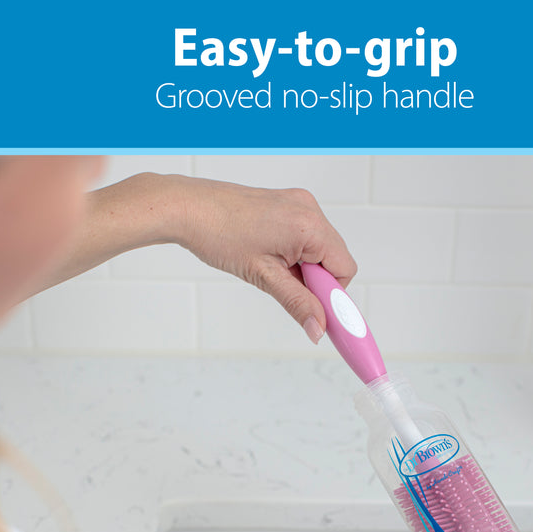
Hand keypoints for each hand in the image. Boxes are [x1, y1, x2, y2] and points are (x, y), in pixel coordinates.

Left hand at [169, 176, 356, 342]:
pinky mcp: (286, 203)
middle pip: (334, 259)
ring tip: (269, 268)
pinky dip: (294, 252)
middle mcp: (309, 209)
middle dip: (316, 281)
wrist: (187, 208)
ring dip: (303, 267)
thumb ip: (297, 304)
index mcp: (310, 226)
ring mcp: (298, 203)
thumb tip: (319, 328)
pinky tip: (268, 255)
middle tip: (284, 287)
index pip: (345, 270)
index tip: (318, 313)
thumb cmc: (218, 235)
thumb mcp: (263, 277)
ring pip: (319, 248)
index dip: (332, 295)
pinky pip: (305, 235)